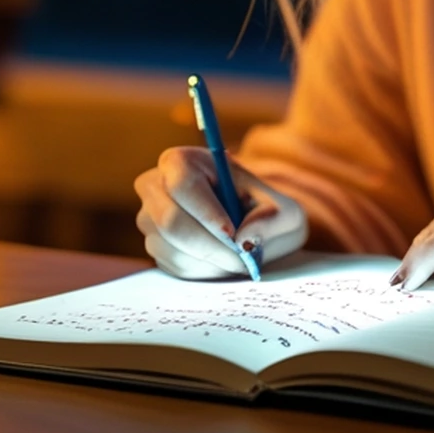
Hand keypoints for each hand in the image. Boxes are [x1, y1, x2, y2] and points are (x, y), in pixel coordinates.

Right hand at [134, 147, 307, 279]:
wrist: (253, 229)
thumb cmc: (265, 211)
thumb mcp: (284, 209)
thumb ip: (273, 218)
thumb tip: (244, 239)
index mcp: (182, 161)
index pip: (183, 184)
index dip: (206, 212)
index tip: (233, 234)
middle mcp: (155, 187)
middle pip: (170, 221)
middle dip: (210, 246)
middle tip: (242, 260)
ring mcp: (149, 219)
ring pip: (171, 248)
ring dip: (210, 262)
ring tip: (237, 259)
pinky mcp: (154, 247)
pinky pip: (173, 267)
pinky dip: (203, 271)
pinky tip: (223, 263)